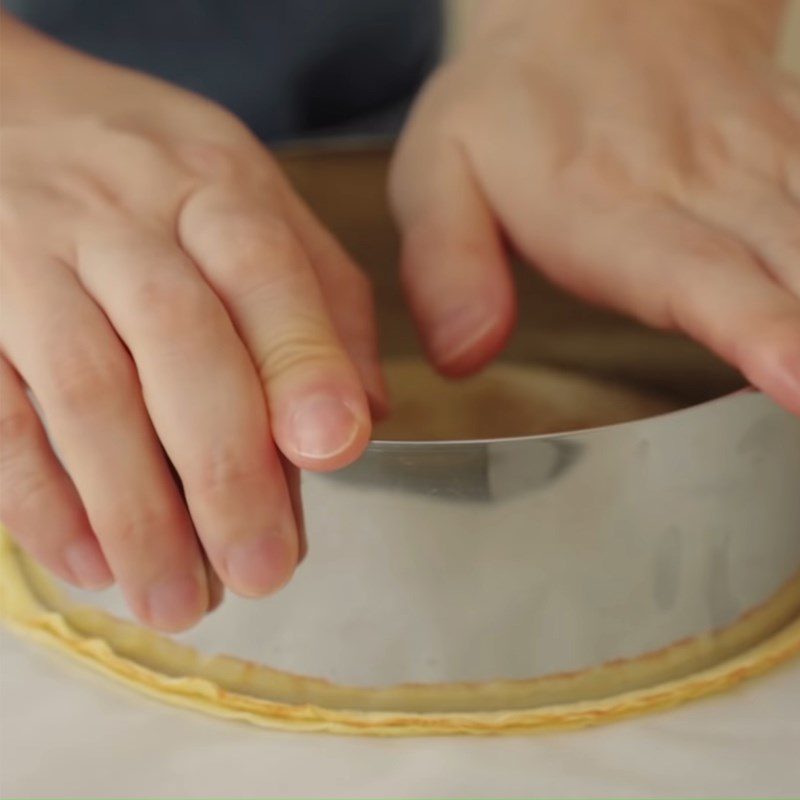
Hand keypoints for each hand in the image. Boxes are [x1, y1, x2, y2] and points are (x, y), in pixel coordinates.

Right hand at [0, 19, 385, 630]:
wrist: (4, 105)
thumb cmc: (152, 177)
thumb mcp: (252, 199)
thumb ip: (319, 298)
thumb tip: (364, 413)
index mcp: (213, 182)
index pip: (265, 268)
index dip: (301, 360)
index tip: (333, 449)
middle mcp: (121, 213)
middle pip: (178, 341)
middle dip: (223, 468)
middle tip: (261, 572)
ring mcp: (28, 255)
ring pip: (84, 389)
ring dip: (134, 509)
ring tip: (177, 601)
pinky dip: (39, 496)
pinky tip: (85, 562)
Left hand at [390, 0, 799, 413]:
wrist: (587, 5)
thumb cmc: (510, 106)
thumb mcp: (436, 175)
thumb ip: (445, 264)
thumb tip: (464, 353)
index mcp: (607, 210)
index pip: (694, 280)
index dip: (757, 331)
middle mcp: (702, 192)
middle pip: (794, 271)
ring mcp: (760, 170)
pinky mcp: (792, 155)